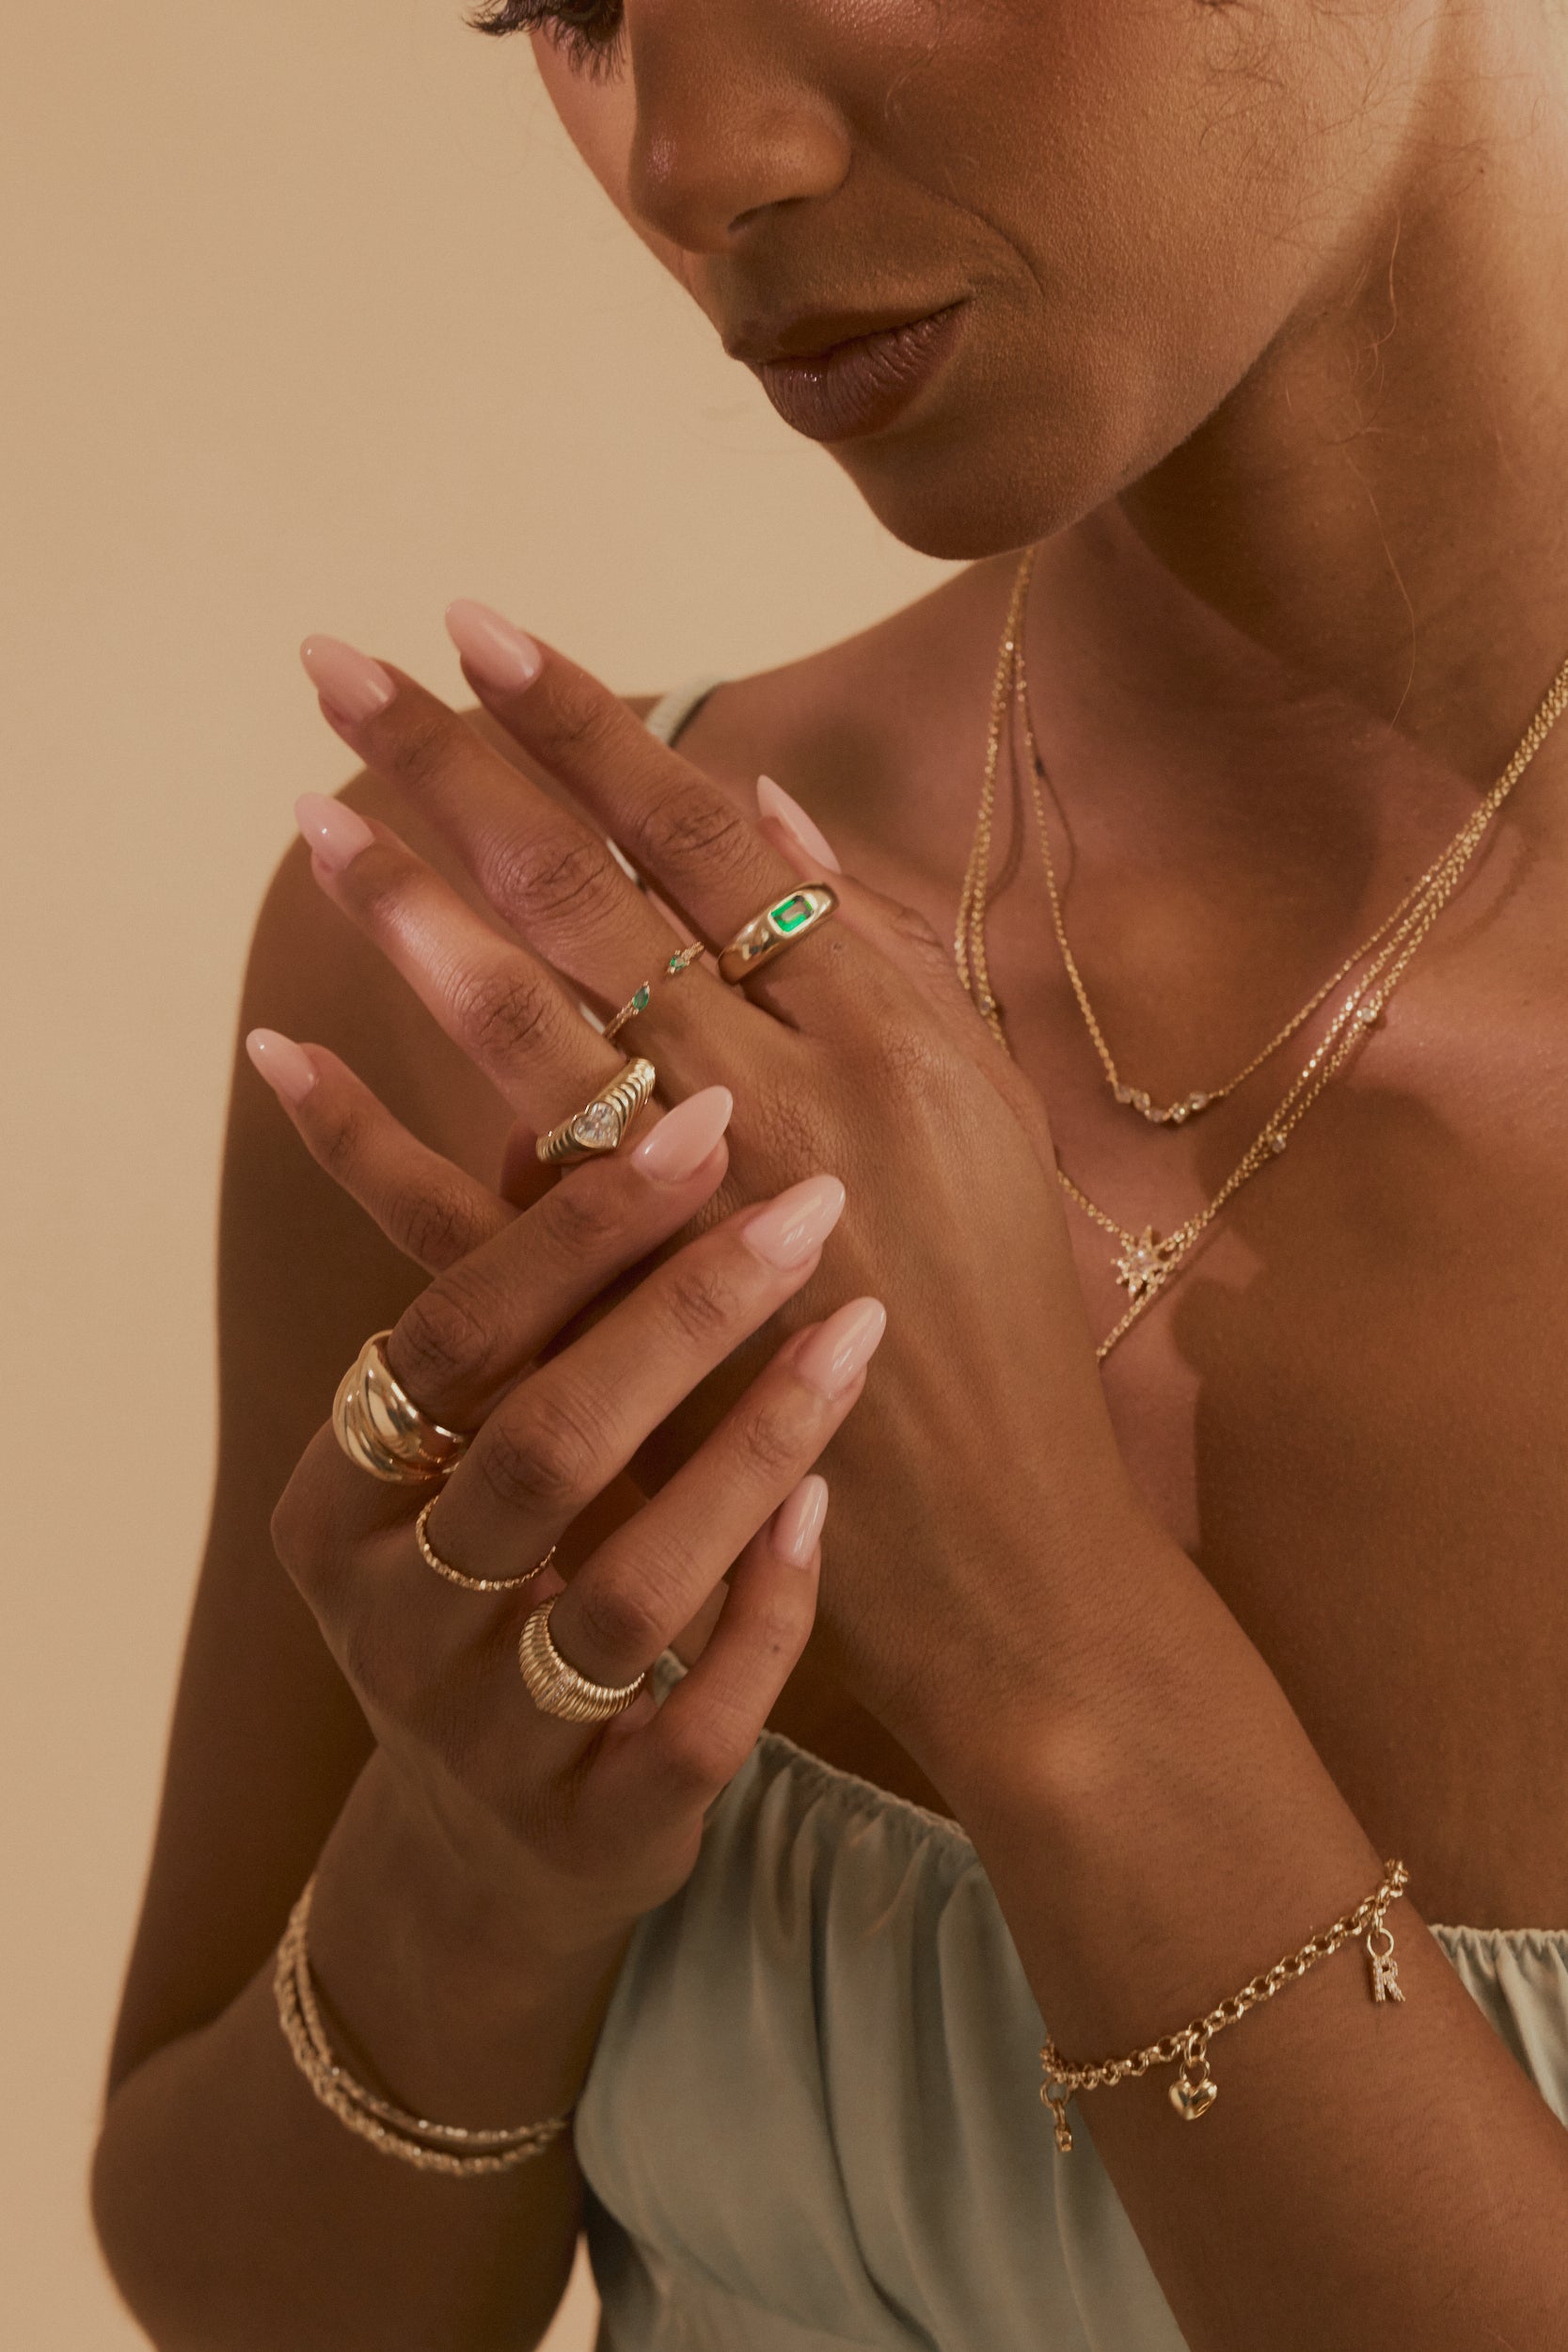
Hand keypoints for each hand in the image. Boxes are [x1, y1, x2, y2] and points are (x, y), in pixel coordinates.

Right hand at [262, 1056, 883, 1958]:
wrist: (491, 1847)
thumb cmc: (496, 1588)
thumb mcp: (465, 1455)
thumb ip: (506, 1306)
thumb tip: (554, 1104)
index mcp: (339, 1502)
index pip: (447, 1340)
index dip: (571, 1227)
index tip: (698, 1117)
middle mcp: (392, 1624)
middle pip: (541, 1451)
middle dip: (683, 1314)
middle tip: (812, 1205)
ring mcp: (491, 1741)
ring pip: (628, 1590)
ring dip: (752, 1450)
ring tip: (856, 1335)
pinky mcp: (596, 1832)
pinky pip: (697, 1720)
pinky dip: (768, 1607)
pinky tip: (833, 1507)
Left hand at [286, 620, 1147, 1795]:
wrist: (1000, 1534)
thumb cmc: (1000, 1313)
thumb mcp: (981, 1109)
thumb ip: (882, 958)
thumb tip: (774, 816)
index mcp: (888, 1027)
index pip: (707, 834)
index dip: (587, 726)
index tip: (482, 629)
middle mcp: (788, 1094)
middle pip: (591, 895)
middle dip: (461, 766)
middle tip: (341, 662)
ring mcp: (695, 1214)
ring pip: (527, 1022)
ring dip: (410, 903)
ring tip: (310, 809)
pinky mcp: (623, 1330)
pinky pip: (463, 1210)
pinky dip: (360, 1128)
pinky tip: (276, 1049)